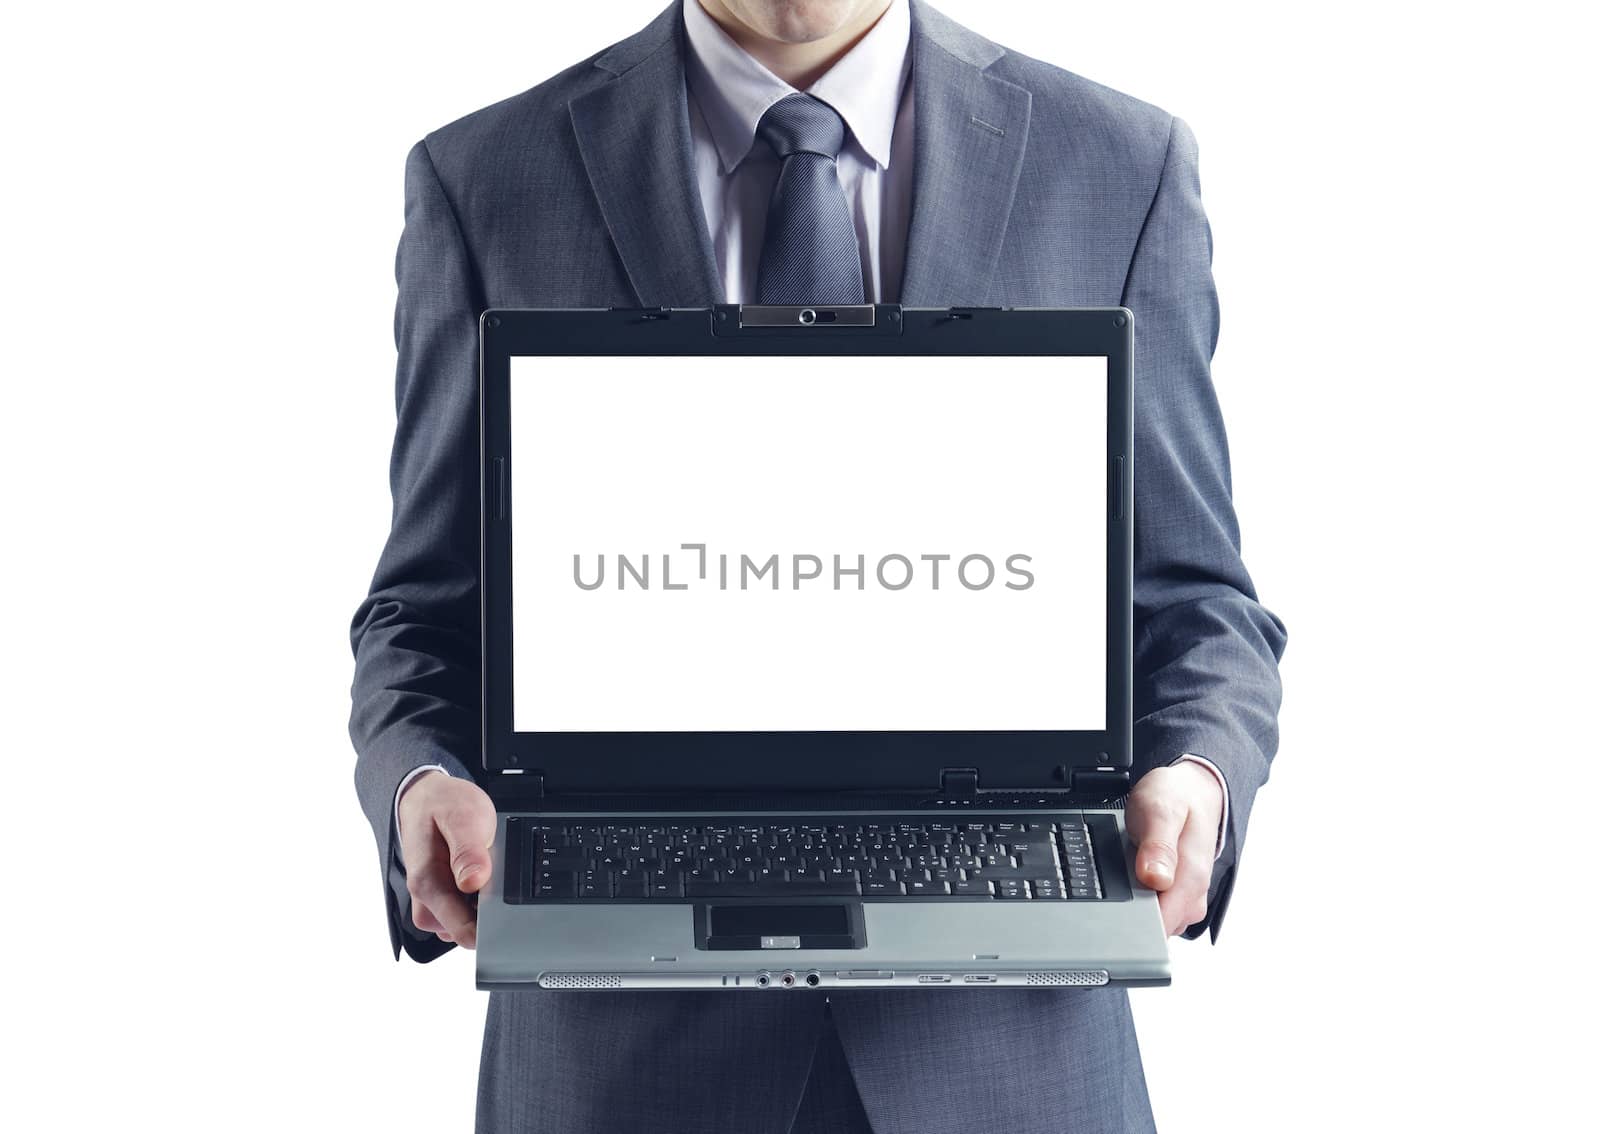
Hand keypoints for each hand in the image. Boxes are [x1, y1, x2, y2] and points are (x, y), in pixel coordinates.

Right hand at [396, 770, 495, 948]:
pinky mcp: (440, 897)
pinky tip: (482, 875)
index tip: (510, 911)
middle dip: (489, 912)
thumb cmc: (443, 804)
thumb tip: (473, 883)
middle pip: (466, 932)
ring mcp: (432, 900)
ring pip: (465, 923)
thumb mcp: (462, 817)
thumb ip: (467, 852)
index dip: (491, 928)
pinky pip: (463, 912)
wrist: (425, 796)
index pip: (462, 932)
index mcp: (428, 883)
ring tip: (487, 869)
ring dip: (483, 904)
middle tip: (497, 874)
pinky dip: (477, 899)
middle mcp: (426, 899)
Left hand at [1126, 761, 1224, 935]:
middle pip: (1152, 929)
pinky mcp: (1177, 897)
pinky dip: (1137, 897)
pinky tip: (1132, 876)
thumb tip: (1155, 878)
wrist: (1192, 792)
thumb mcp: (1162, 810)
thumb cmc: (1177, 798)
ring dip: (1132, 903)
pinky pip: (1152, 910)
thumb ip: (1159, 845)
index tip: (1111, 905)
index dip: (1130, 923)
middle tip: (1116, 874)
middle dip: (1127, 912)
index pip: (1160, 926)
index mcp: (1191, 879)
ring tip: (1125, 869)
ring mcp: (1185, 899)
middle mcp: (1192, 897)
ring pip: (1152, 922)